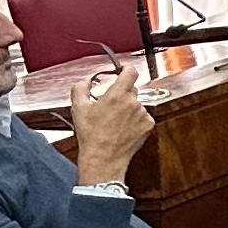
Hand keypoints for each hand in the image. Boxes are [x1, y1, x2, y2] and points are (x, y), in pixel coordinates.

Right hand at [68, 64, 153, 184]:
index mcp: (118, 94)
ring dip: (128, 108)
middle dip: (121, 94)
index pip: (131, 72)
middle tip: (109, 105)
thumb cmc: (91, 134)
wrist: (103, 158)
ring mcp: (143, 114)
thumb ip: (81, 87)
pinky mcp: (149, 125)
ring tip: (114, 122)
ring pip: (136, 104)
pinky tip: (122, 128)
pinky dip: (134, 120)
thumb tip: (86, 80)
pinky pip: (142, 116)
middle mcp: (134, 102)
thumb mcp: (78, 108)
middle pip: (131, 89)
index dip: (126, 70)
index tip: (122, 71)